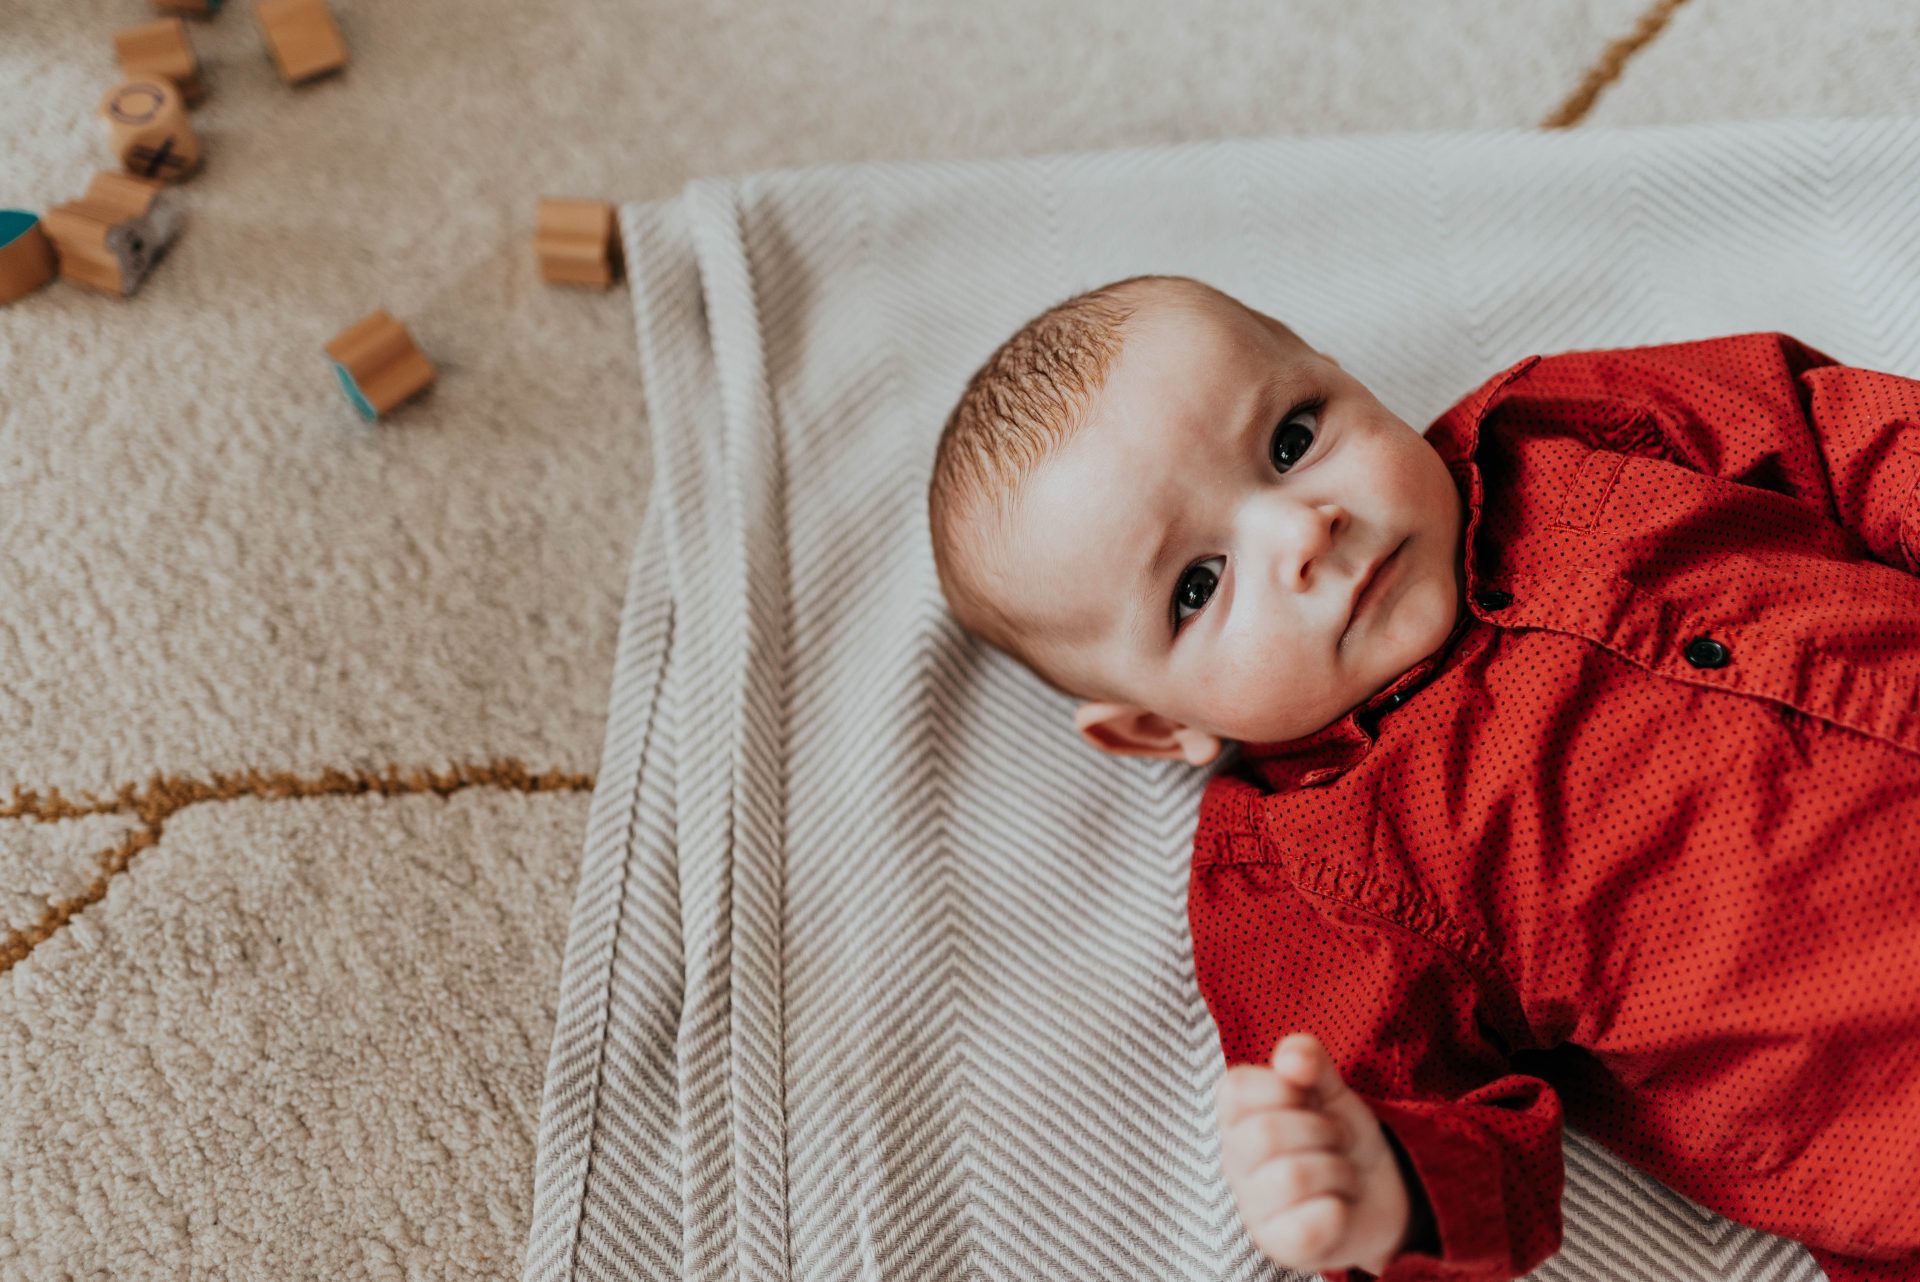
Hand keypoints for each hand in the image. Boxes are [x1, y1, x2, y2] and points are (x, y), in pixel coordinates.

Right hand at [1215, 1033, 1413, 1276]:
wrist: (1379, 1193)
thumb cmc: (1340, 1137)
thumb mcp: (1330, 1089)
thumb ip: (1309, 1059)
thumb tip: (1290, 1058)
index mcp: (1237, 1119)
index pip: (1235, 1089)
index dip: (1284, 1089)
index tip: (1308, 1101)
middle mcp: (1235, 1163)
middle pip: (1265, 1133)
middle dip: (1322, 1131)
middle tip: (1334, 1141)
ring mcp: (1254, 1208)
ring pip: (1293, 1177)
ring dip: (1338, 1170)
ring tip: (1339, 1175)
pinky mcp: (1281, 1246)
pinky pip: (1311, 1223)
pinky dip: (1338, 1211)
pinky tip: (1336, 1208)